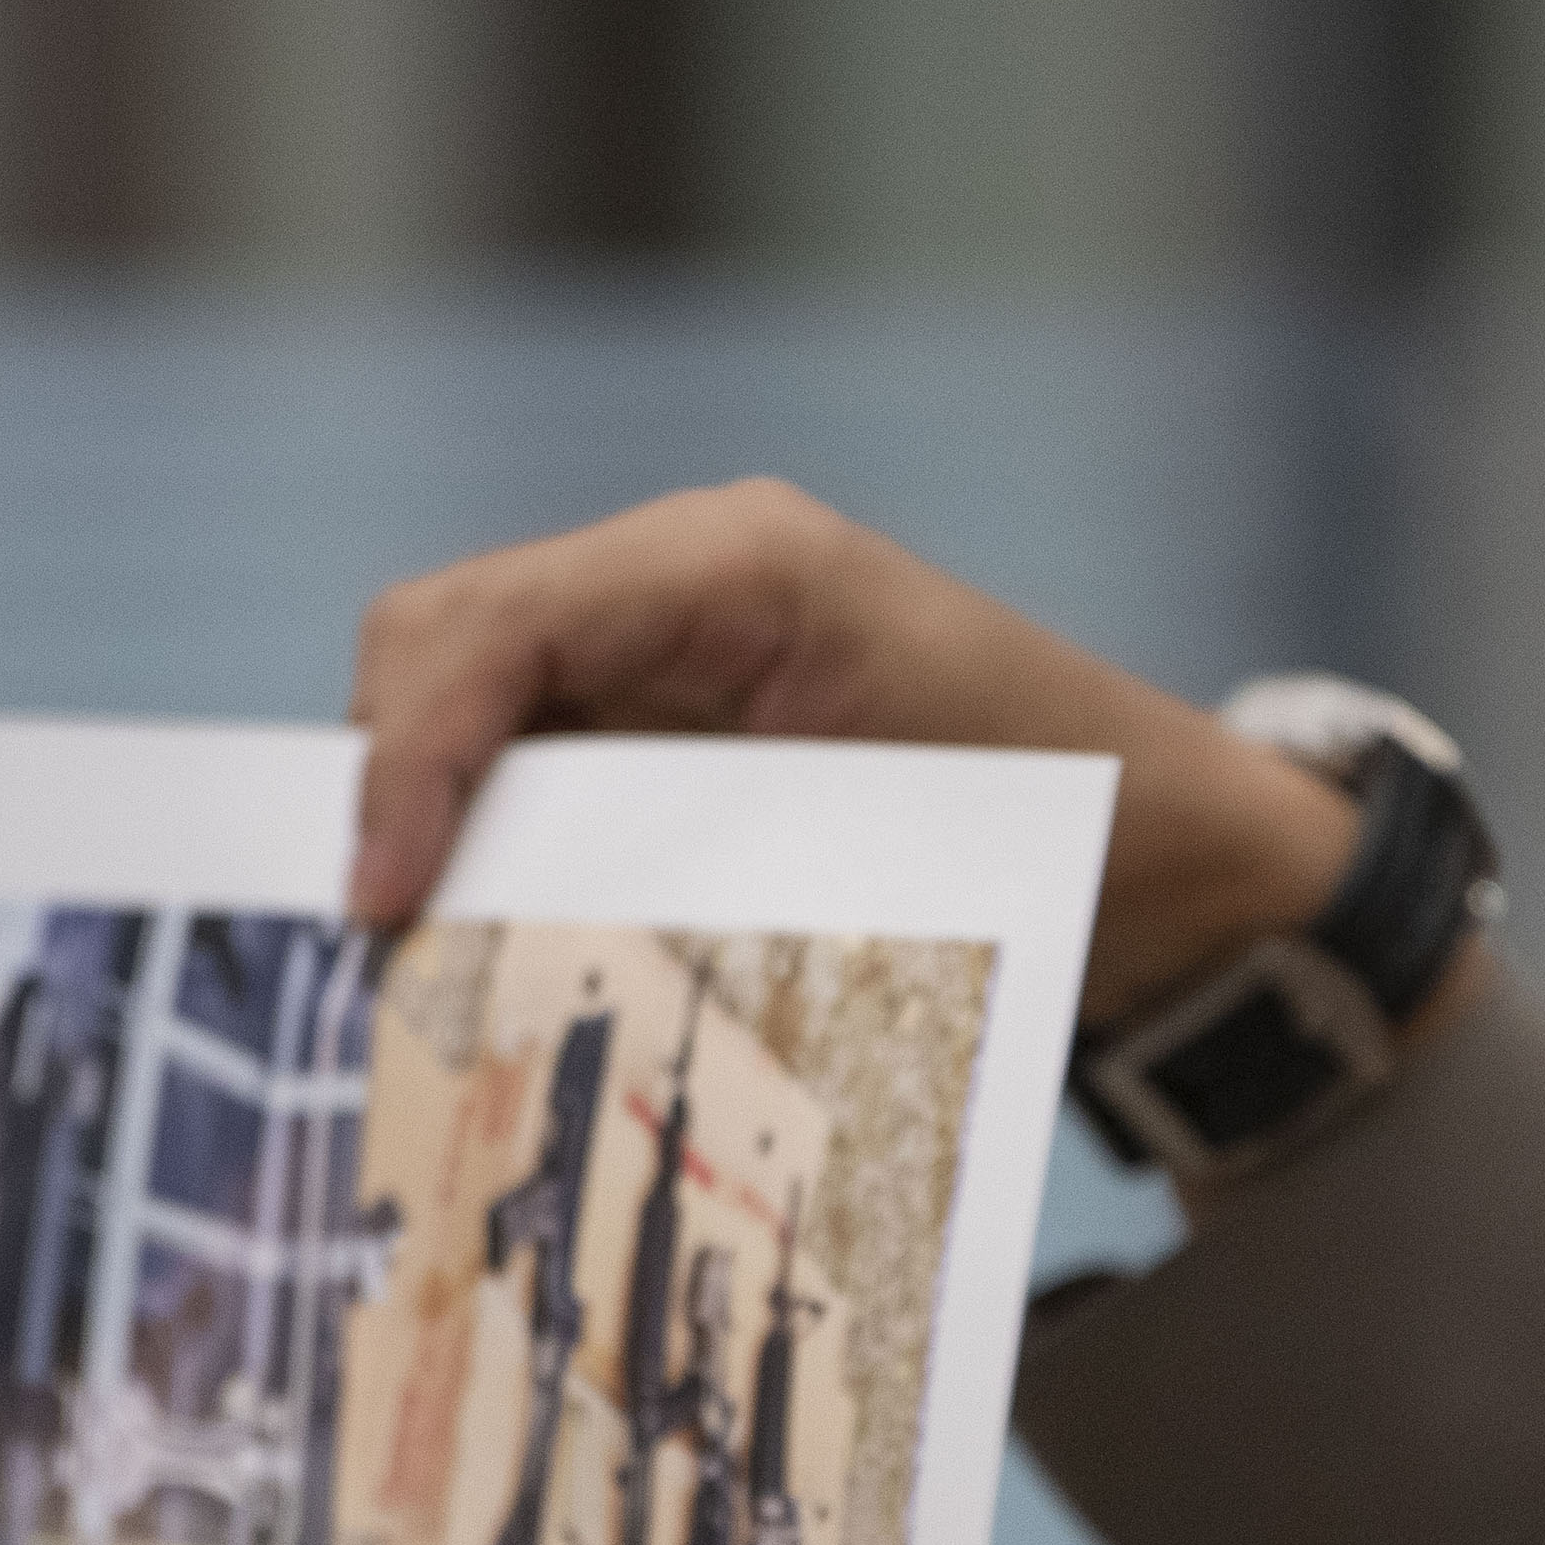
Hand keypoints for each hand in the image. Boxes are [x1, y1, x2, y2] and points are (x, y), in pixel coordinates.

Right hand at [345, 478, 1378, 1022]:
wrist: (1176, 862)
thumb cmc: (1068, 823)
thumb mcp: (882, 828)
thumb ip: (688, 850)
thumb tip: (488, 926)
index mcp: (731, 567)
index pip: (491, 625)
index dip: (402, 756)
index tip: (377, 900)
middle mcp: (680, 587)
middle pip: (441, 657)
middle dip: (385, 794)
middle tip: (367, 955)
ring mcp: (670, 658)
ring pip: (470, 730)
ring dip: (431, 847)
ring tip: (406, 978)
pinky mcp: (675, 740)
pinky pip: (537, 785)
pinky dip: (493, 870)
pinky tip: (485, 968)